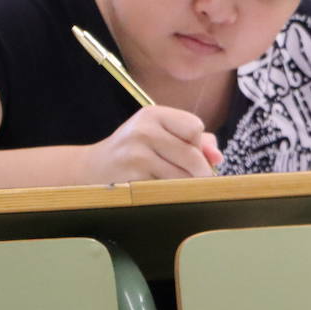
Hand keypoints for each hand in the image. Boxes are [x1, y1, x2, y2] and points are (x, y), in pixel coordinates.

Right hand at [84, 106, 221, 183]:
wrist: (92, 168)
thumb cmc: (137, 150)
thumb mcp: (162, 135)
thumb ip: (198, 141)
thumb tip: (218, 157)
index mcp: (152, 114)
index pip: (195, 127)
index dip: (197, 144)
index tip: (189, 152)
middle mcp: (143, 131)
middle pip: (192, 155)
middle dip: (200, 171)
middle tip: (195, 179)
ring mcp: (135, 155)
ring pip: (183, 176)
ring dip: (187, 186)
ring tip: (176, 184)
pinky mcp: (132, 179)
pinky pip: (168, 191)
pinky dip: (171, 195)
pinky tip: (160, 191)